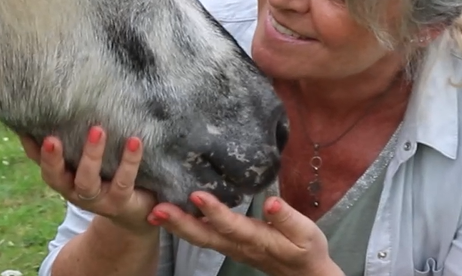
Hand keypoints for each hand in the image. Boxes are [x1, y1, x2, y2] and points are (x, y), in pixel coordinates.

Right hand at [19, 126, 158, 234]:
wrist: (135, 213)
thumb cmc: (105, 176)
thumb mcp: (85, 161)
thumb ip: (73, 141)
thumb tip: (56, 108)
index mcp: (63, 178)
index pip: (41, 163)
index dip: (33, 150)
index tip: (26, 130)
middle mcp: (74, 191)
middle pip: (55, 178)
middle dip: (52, 159)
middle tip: (51, 138)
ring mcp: (96, 199)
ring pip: (87, 181)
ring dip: (91, 155)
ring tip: (97, 130)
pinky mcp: (120, 201)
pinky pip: (123, 181)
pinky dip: (129, 161)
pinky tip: (134, 141)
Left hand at [148, 192, 342, 275]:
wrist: (304, 274)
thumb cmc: (306, 250)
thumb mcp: (306, 233)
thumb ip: (287, 218)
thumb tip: (272, 203)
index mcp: (257, 239)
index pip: (232, 225)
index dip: (214, 211)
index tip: (196, 194)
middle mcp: (237, 245)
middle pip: (205, 235)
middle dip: (180, 222)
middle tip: (158, 208)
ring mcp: (229, 247)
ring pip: (199, 237)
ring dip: (175, 225)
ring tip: (154, 211)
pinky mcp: (226, 244)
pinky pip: (200, 236)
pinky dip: (182, 226)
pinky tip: (167, 214)